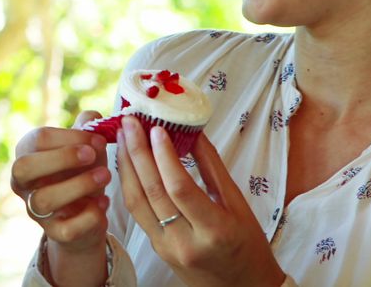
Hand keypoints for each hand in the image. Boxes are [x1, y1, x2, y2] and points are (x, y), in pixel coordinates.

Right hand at [9, 111, 110, 283]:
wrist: (87, 211)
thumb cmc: (82, 169)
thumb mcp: (86, 145)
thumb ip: (88, 127)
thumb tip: (91, 117)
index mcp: (27, 153)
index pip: (37, 139)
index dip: (69, 137)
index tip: (98, 139)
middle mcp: (23, 182)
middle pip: (24, 167)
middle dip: (61, 158)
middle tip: (92, 155)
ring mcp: (35, 210)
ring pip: (44, 199)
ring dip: (79, 185)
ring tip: (106, 175)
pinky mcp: (54, 233)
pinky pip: (66, 229)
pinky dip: (89, 215)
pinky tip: (103, 202)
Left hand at [116, 116, 285, 286]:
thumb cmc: (247, 245)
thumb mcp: (239, 204)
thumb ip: (212, 168)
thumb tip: (192, 132)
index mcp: (214, 231)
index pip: (179, 188)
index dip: (164, 156)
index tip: (156, 128)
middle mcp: (185, 242)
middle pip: (152, 191)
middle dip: (137, 152)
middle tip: (130, 121)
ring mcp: (166, 247)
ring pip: (136, 202)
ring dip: (126, 165)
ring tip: (123, 135)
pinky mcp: (156, 248)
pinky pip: (137, 212)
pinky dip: (130, 184)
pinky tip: (128, 162)